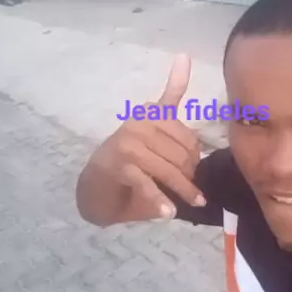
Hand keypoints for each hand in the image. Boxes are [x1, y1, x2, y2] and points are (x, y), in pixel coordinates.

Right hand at [89, 54, 204, 219]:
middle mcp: (138, 124)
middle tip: (193, 190)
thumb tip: (184, 78)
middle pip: (181, 154)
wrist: (94, 186)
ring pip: (169, 170)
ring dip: (184, 190)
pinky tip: (168, 212)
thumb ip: (169, 103)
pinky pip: (148, 185)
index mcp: (148, 112)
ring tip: (195, 202)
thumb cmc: (128, 161)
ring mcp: (127, 145)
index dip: (196, 157)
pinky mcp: (120, 167)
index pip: (188, 137)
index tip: (196, 171)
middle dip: (190, 175)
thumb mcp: (152, 130)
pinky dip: (160, 200)